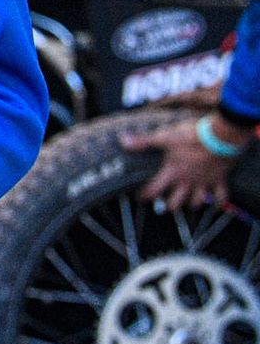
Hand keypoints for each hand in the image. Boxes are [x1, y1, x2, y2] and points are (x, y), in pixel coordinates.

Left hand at [122, 116, 242, 209]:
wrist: (220, 137)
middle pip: (176, 203)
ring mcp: (204, 183)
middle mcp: (187, 182)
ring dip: (191, 205)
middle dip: (169, 206)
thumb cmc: (191, 136)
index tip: (139, 198)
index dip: (145, 195)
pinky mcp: (219, 180)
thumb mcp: (164, 137)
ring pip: (196, 203)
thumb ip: (143, 141)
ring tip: (187, 204)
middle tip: (164, 205)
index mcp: (172, 173)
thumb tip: (122, 141)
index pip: (153, 190)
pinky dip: (219, 204)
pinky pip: (221, 197)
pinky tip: (217, 207)